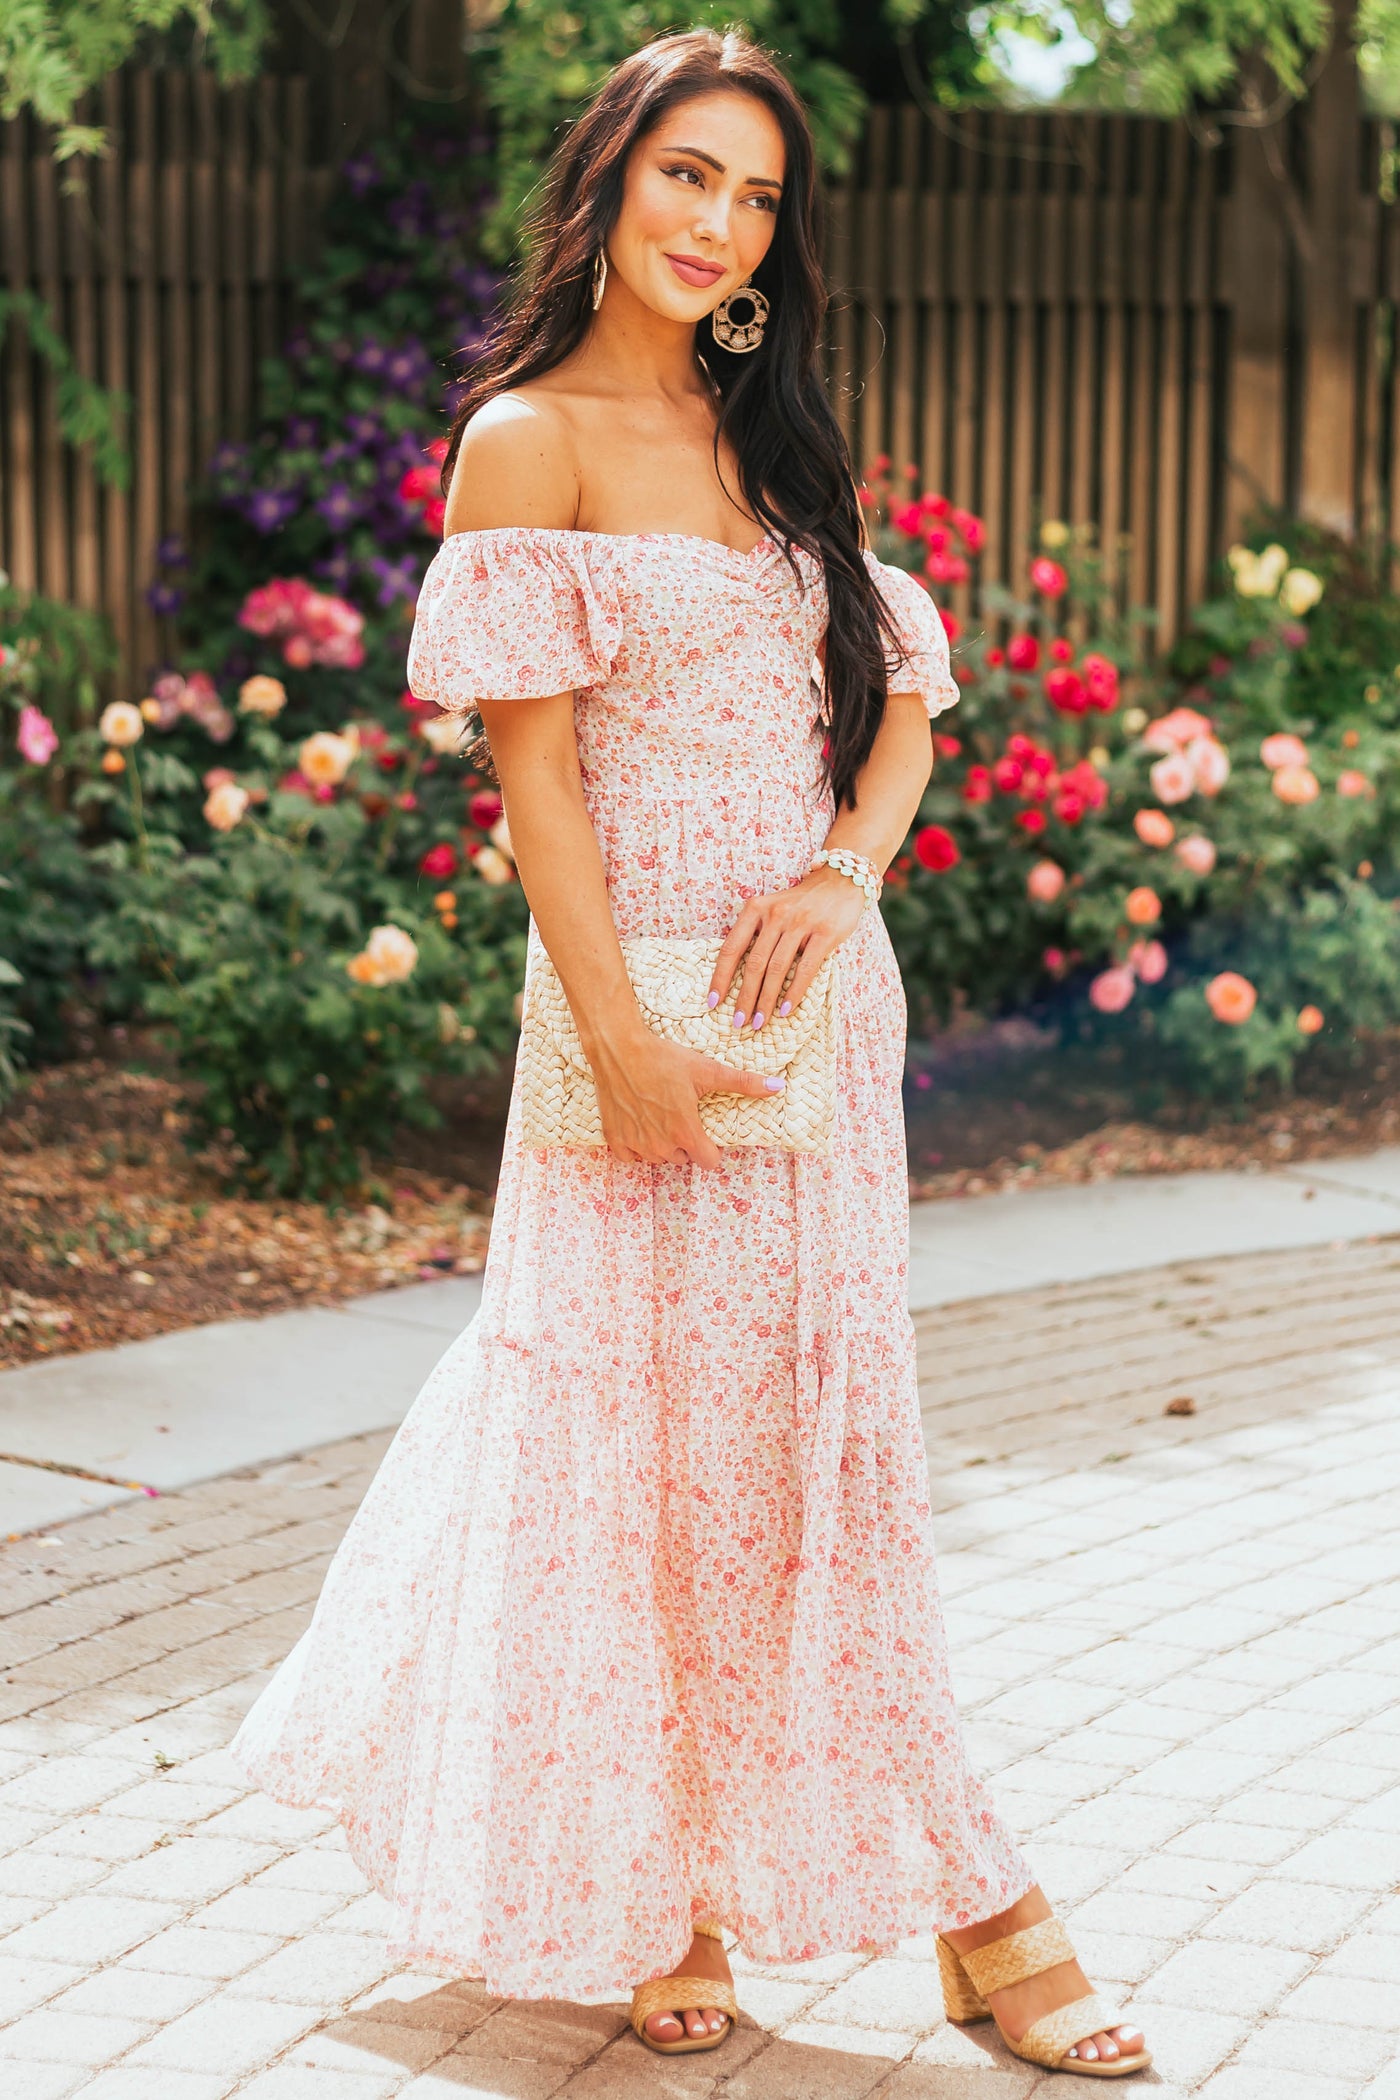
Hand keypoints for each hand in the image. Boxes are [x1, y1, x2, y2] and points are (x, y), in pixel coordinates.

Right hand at [592, 1030, 784, 1168]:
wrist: (619, 1050)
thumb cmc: (663, 1058)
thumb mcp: (707, 1070)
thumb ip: (743, 1083)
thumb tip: (778, 1087)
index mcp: (687, 1133)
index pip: (709, 1162)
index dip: (710, 1149)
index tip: (704, 1131)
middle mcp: (662, 1145)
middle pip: (682, 1158)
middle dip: (684, 1142)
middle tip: (679, 1113)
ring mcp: (637, 1145)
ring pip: (657, 1157)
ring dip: (660, 1143)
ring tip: (658, 1114)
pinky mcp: (615, 1139)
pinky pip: (631, 1157)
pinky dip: (636, 1144)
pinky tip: (639, 1122)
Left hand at [709, 866, 865, 1031]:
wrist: (840, 880)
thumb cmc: (801, 902)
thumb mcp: (771, 908)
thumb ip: (755, 932)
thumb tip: (737, 974)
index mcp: (756, 909)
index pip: (731, 948)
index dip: (720, 977)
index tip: (713, 1002)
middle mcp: (776, 915)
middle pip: (754, 964)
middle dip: (745, 997)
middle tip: (738, 1022)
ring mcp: (801, 923)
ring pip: (777, 969)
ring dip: (766, 1000)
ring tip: (759, 1022)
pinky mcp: (825, 933)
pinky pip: (806, 968)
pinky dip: (794, 992)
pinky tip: (785, 1010)